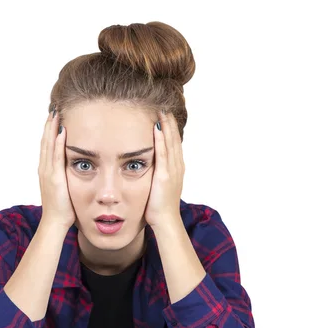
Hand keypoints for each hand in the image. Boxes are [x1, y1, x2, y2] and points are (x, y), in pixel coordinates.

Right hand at [37, 107, 76, 230]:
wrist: (55, 222)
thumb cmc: (63, 208)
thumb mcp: (64, 186)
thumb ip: (66, 175)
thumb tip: (76, 166)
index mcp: (47, 170)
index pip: (47, 145)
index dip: (49, 130)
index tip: (54, 116)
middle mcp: (45, 168)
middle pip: (45, 141)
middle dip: (49, 124)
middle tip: (54, 108)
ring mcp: (48, 172)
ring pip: (48, 145)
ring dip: (51, 129)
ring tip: (56, 114)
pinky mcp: (54, 178)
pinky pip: (56, 157)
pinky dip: (57, 143)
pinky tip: (61, 132)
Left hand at [144, 110, 184, 226]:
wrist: (166, 220)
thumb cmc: (159, 206)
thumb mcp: (160, 185)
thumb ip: (157, 173)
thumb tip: (150, 165)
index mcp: (176, 168)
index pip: (174, 143)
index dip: (171, 128)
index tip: (166, 115)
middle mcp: (177, 166)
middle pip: (174, 139)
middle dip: (169, 122)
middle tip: (165, 106)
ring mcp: (172, 170)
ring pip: (170, 143)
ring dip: (166, 126)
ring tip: (162, 111)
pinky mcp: (164, 175)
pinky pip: (163, 153)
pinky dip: (160, 139)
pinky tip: (156, 128)